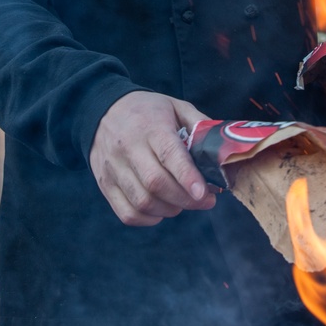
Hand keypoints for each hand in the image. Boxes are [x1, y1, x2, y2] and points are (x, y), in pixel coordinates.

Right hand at [89, 90, 216, 227]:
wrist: (102, 109)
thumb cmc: (146, 111)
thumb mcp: (175, 106)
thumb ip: (199, 125)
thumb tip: (222, 150)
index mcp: (150, 127)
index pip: (169, 155)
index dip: (188, 177)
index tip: (204, 193)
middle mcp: (128, 148)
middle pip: (156, 184)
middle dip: (186, 200)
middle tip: (205, 201)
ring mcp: (113, 168)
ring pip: (142, 202)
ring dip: (169, 210)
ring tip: (182, 203)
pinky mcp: (104, 184)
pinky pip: (127, 213)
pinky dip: (148, 219)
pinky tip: (160, 208)